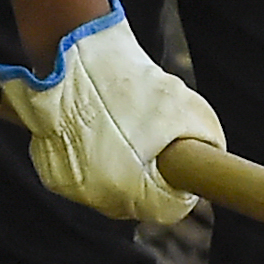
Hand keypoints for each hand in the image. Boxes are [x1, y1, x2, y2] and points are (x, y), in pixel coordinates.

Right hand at [0, 0, 223, 224]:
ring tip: (127, 131)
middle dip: (152, 177)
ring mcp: (68, 184)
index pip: (169, 208)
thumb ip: (208, 140)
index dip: (183, 186)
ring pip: (110, 189)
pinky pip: (84, 176)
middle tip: (157, 143)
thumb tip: (212, 155)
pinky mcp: (50, 170)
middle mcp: (94, 196)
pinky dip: (96, 160)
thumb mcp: (186, 107)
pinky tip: (101, 129)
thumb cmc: (127, 82)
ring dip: (123, 170)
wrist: (71, 55)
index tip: (186, 165)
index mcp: (126, 189)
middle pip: (138, 202)